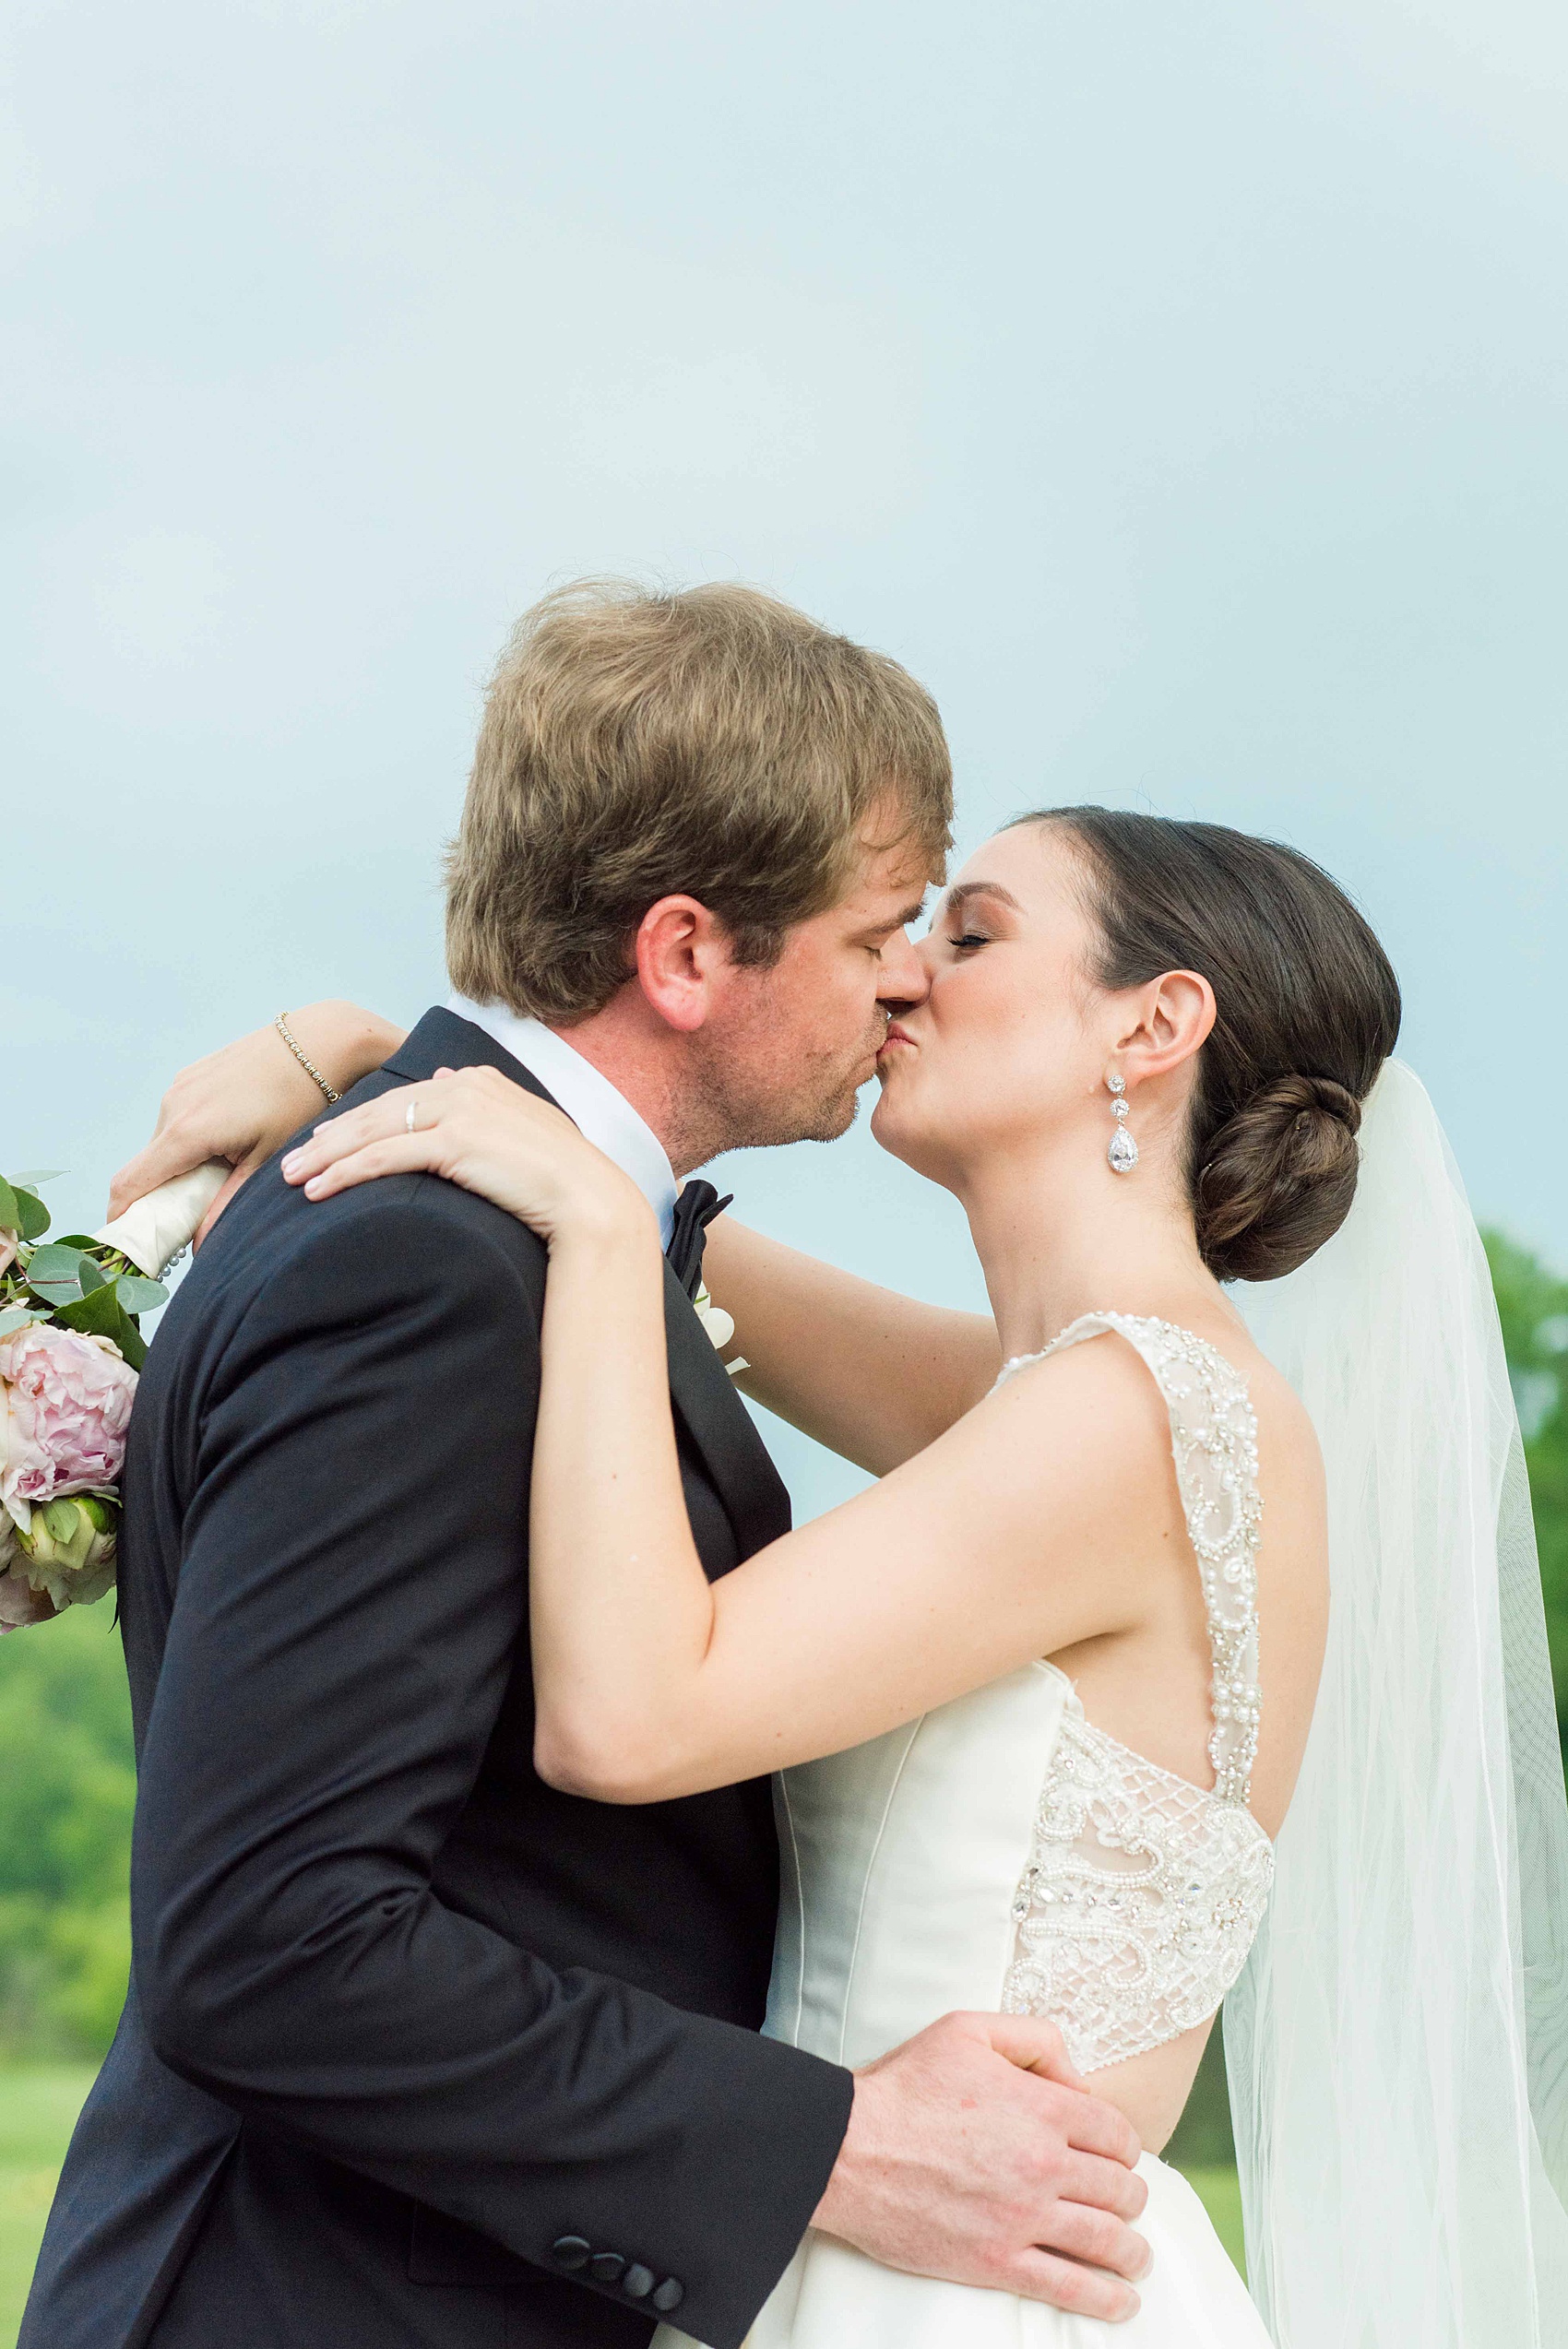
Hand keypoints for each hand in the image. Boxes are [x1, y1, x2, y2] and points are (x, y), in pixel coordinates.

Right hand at [109, 1004, 403, 1243]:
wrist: (318, 1042)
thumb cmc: (299, 1101)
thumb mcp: (266, 1161)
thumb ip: (227, 1205)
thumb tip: (200, 1245)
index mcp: (187, 1132)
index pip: (131, 1184)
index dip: (123, 1216)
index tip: (130, 1239)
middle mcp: (173, 1106)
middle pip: (147, 1166)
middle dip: (160, 1196)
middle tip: (191, 1218)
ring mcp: (180, 1086)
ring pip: (164, 1141)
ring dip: (179, 1166)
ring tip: (222, 1174)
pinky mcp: (191, 1075)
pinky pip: (177, 1117)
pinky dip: (189, 1139)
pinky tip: (227, 1142)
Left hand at [280, 1065, 654, 1251]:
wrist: (589, 1198)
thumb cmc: (560, 1177)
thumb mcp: (520, 1129)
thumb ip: (479, 1106)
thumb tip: (438, 1084)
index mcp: (478, 1081)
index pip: (402, 1097)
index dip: (359, 1120)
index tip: (328, 1139)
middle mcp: (464, 1087)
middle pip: (378, 1111)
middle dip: (330, 1137)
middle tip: (292, 1159)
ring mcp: (459, 1111)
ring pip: (373, 1131)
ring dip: (325, 1154)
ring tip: (292, 1176)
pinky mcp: (454, 1142)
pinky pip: (384, 1156)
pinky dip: (345, 1171)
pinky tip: (319, 1188)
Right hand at [813, 2010, 1149, 2321]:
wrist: (847, 2148)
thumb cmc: (903, 2087)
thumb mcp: (968, 2029)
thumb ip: (1035, 2040)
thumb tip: (1078, 2080)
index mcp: (1041, 2106)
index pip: (1117, 2133)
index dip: (1123, 2146)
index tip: (1117, 2157)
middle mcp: (1042, 2162)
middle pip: (1121, 2190)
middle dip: (1130, 2197)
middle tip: (1124, 2203)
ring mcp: (1023, 2216)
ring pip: (1107, 2241)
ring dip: (1132, 2252)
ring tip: (1135, 2258)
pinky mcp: (997, 2261)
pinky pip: (1071, 2287)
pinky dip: (1106, 2299)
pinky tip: (1120, 2301)